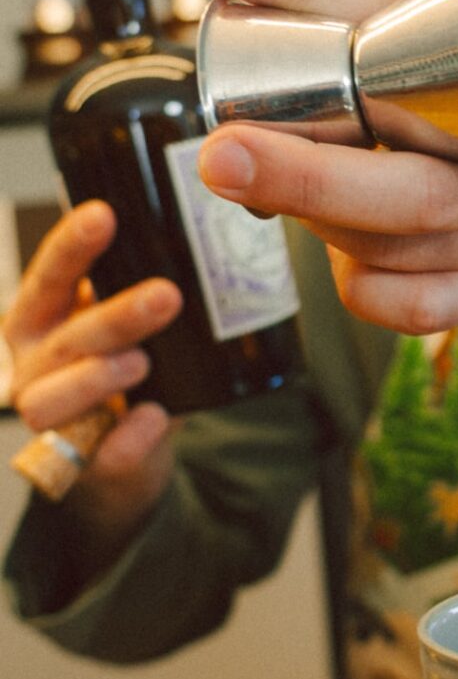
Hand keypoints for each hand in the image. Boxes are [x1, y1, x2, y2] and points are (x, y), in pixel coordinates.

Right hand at [3, 201, 181, 543]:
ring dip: (99, 376)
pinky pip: (101, 453)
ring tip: (141, 363)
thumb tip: (203, 243)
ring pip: (53, 399)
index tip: (103, 215)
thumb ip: (140, 290)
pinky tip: (156, 417)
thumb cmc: (122, 372)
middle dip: (115, 316)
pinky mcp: (81, 463)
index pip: (49, 275)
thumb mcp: (122, 323)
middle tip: (166, 296)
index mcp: (40, 317)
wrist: (120, 456)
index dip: (72, 247)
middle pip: (66, 337)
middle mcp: (34, 364)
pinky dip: (130, 435)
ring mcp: (51, 417)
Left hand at [202, 0, 457, 345]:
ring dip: (317, 217)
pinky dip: (370, 287)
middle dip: (305, 167)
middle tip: (223, 149)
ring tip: (251, 179)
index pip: (409, 14)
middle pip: (403, 172)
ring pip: (395, 241)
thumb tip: (327, 20)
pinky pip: (416, 303)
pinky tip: (353, 260)